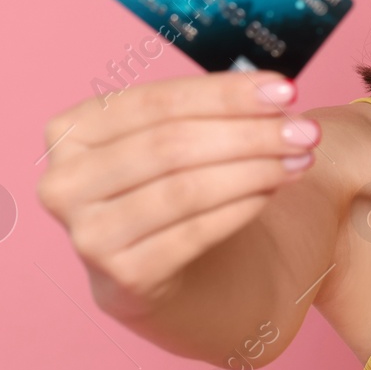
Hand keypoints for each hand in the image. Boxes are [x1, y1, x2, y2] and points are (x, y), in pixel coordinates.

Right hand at [36, 70, 320, 319]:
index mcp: (72, 133)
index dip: (225, 93)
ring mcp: (88, 236)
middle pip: (170, 145)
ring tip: (300, 159)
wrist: (175, 279)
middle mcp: (65, 184)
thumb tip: (276, 93)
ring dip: (254, 169)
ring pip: (184, 189)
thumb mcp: (178, 141)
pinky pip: (194, 234)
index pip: (156, 101)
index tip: (285, 89)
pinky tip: (274, 191)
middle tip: (305, 130)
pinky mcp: (122, 280)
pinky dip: (241, 207)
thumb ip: (212, 112)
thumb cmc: (178, 192)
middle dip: (248, 133)